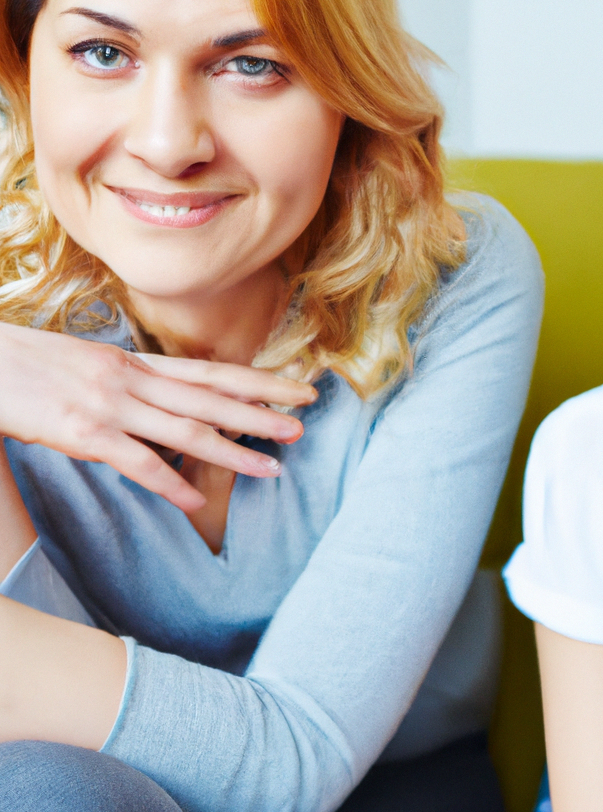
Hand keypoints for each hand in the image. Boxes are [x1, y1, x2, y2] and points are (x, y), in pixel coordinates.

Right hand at [0, 321, 316, 511]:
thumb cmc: (34, 367)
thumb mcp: (94, 366)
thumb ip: (136, 385)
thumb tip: (171, 404)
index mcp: (139, 364)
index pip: (213, 372)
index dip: (259, 381)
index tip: (298, 387)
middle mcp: (134, 380)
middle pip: (212, 398)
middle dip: (261, 412)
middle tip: (304, 423)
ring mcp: (110, 406)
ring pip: (186, 431)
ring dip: (233, 451)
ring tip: (273, 467)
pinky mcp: (82, 433)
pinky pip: (135, 462)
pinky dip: (169, 483)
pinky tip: (196, 502)